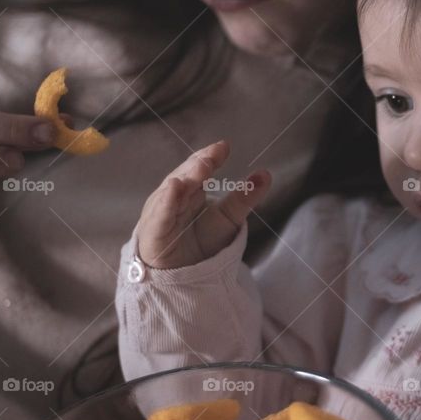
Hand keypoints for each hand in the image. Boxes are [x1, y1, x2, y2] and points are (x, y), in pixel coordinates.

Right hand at [136, 140, 270, 268]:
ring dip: (185, 178)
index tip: (224, 147)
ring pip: (173, 191)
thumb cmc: (203, 240)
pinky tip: (174, 187)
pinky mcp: (154, 230)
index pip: (199, 166)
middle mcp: (174, 195)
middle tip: (212, 156)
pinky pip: (161, 214)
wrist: (183, 272)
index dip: (210, 156)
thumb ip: (244, 197)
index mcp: (191, 188)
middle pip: (186, 176)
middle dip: (199, 165)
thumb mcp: (229, 218)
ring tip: (200, 166)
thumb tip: (266, 174)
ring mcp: (162, 210)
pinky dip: (167, 201)